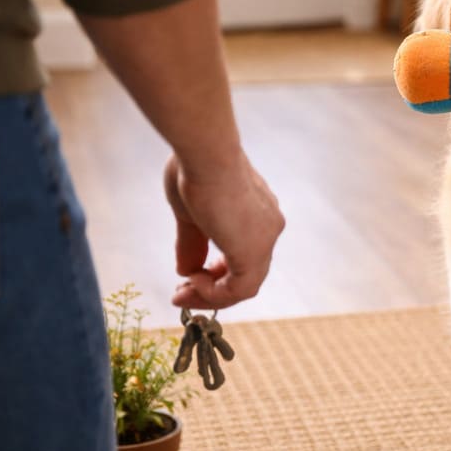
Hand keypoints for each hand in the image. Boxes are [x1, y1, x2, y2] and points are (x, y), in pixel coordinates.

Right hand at [164, 153, 284, 309]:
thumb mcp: (191, 213)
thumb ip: (193, 244)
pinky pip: (240, 289)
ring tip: (182, 295)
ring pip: (245, 285)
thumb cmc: (195, 170)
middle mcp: (268, 226)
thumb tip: (186, 270)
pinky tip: (193, 282)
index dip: (216, 272)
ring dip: (211, 295)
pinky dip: (215, 294)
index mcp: (258, 213)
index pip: (245, 254)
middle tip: (182, 292)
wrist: (205, 154)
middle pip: (247, 273)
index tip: (188, 276)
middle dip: (212, 287)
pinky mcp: (254, 251)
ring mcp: (265, 239)